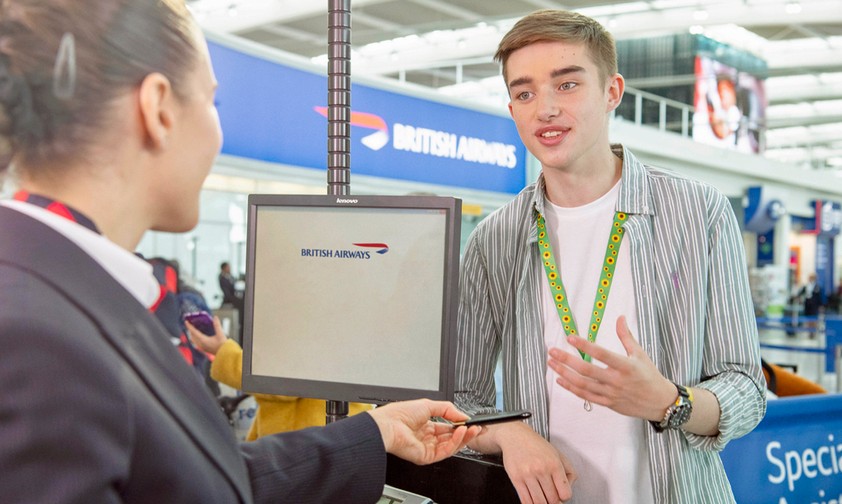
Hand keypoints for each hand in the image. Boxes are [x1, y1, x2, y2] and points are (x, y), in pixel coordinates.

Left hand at [185, 316, 226, 354]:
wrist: (225, 354)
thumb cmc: (223, 345)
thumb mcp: (220, 334)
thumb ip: (217, 325)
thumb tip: (215, 318)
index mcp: (203, 340)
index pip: (194, 332)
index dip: (189, 326)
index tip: (186, 321)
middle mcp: (201, 344)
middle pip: (192, 336)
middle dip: (190, 330)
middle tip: (190, 324)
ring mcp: (202, 347)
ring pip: (194, 340)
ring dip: (192, 334)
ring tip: (194, 329)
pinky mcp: (204, 349)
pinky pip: (196, 342)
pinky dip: (196, 337)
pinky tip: (199, 335)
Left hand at [367, 399, 481, 464]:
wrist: (389, 425)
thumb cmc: (400, 414)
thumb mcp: (428, 405)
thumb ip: (448, 409)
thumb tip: (463, 415)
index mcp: (425, 426)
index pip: (447, 428)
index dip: (459, 425)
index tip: (470, 422)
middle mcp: (426, 438)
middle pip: (451, 438)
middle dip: (465, 433)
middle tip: (476, 427)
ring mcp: (427, 448)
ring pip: (451, 446)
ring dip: (463, 437)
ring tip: (471, 429)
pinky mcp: (426, 457)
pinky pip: (445, 451)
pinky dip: (455, 442)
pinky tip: (460, 433)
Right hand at [491, 422, 575, 502]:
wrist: (516, 436)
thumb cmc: (537, 446)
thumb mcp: (558, 455)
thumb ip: (569, 473)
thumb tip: (567, 491)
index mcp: (554, 464)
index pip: (565, 494)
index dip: (564, 497)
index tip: (561, 494)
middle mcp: (541, 469)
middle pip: (552, 500)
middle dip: (553, 500)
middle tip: (550, 495)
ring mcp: (527, 474)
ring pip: (539, 502)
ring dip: (542, 502)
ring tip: (542, 496)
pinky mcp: (516, 478)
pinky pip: (525, 500)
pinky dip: (531, 503)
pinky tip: (533, 498)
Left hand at [547, 316, 674, 420]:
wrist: (659, 402)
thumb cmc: (649, 375)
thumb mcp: (640, 354)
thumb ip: (626, 336)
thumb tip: (620, 317)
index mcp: (626, 366)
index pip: (601, 354)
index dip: (585, 345)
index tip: (570, 338)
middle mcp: (616, 380)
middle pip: (586, 370)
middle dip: (566, 360)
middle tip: (552, 351)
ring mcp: (611, 393)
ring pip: (582, 384)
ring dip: (564, 373)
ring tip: (551, 363)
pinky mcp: (607, 403)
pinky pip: (586, 396)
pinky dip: (571, 388)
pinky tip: (560, 380)